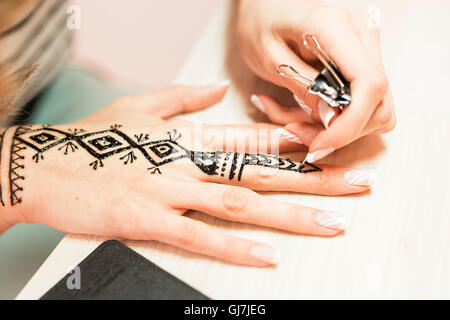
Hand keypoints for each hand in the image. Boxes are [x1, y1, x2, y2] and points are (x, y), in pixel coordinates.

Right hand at [1, 84, 374, 265]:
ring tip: (332, 223)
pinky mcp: (150, 217)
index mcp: (189, 135)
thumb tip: (216, 89)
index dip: (296, 143)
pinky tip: (268, 255)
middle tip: (356, 183)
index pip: (253, 138)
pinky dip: (235, 245)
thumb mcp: (140, 106)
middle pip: (263, 171)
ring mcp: (172, 190)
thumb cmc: (94, 139)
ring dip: (291, 214)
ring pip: (243, 203)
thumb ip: (182, 96)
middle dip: (315, 178)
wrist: (46, 165)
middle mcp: (189, 161)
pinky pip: (201, 234)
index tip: (331, 148)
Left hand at [237, 0, 395, 161]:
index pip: (369, 85)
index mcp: (336, 28)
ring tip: (292, 120)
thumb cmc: (261, 24)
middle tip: (295, 131)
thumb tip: (332, 120)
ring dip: (333, 128)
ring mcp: (366, 50)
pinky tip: (304, 111)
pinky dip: (332, 119)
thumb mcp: (268, 58)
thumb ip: (302, 87)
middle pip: (377, 104)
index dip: (349, 125)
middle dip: (337, 132)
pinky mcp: (361, 65)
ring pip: (371, 111)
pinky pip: (359, 105)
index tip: (319, 145)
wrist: (265, 6)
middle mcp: (362, 36)